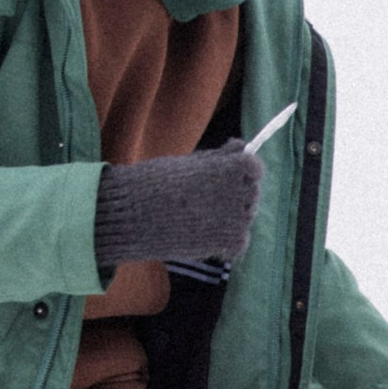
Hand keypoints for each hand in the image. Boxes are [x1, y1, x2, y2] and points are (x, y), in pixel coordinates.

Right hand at [93, 145, 262, 276]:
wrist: (133, 216)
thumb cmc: (156, 183)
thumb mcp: (189, 163)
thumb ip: (220, 158)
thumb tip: (242, 146)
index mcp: (233, 167)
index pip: (254, 168)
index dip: (241, 173)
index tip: (224, 178)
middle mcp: (241, 191)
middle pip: (251, 193)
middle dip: (233, 197)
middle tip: (201, 202)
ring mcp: (239, 218)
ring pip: (245, 217)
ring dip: (229, 219)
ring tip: (196, 218)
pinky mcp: (232, 242)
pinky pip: (239, 241)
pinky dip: (224, 242)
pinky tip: (201, 235)